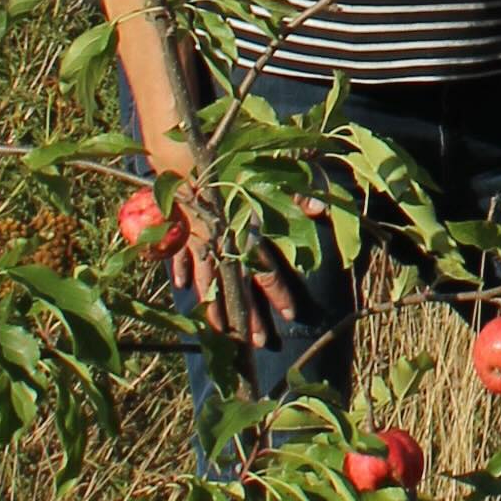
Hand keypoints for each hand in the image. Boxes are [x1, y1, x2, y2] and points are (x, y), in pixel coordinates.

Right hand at [142, 170, 297, 342]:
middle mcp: (224, 245)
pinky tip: (184, 288)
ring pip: (208, 282)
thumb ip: (296, 195)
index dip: (278, 293)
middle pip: (239, 286)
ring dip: (215, 306)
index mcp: (247, 234)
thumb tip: (321, 209)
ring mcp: (199, 242)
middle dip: (248, 315)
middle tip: (257, 341)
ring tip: (221, 330)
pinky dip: (183, 271)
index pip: (266, 271)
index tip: (289, 314)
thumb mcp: (271, 176)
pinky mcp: (179, 232)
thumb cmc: (231, 164)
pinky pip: (181, 257)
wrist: (185, 159)